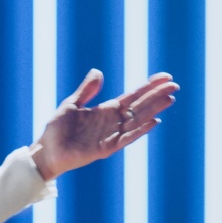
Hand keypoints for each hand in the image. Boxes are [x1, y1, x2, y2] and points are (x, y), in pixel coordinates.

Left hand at [30, 69, 177, 180]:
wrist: (46, 151)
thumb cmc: (57, 129)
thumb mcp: (72, 104)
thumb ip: (87, 90)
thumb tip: (98, 71)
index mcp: (106, 110)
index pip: (133, 95)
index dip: (149, 86)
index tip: (165, 77)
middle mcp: (112, 121)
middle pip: (140, 106)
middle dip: (157, 95)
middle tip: (175, 85)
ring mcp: (111, 134)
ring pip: (138, 119)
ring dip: (154, 110)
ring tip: (170, 99)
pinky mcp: (106, 148)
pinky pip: (127, 137)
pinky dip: (140, 130)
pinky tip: (154, 122)